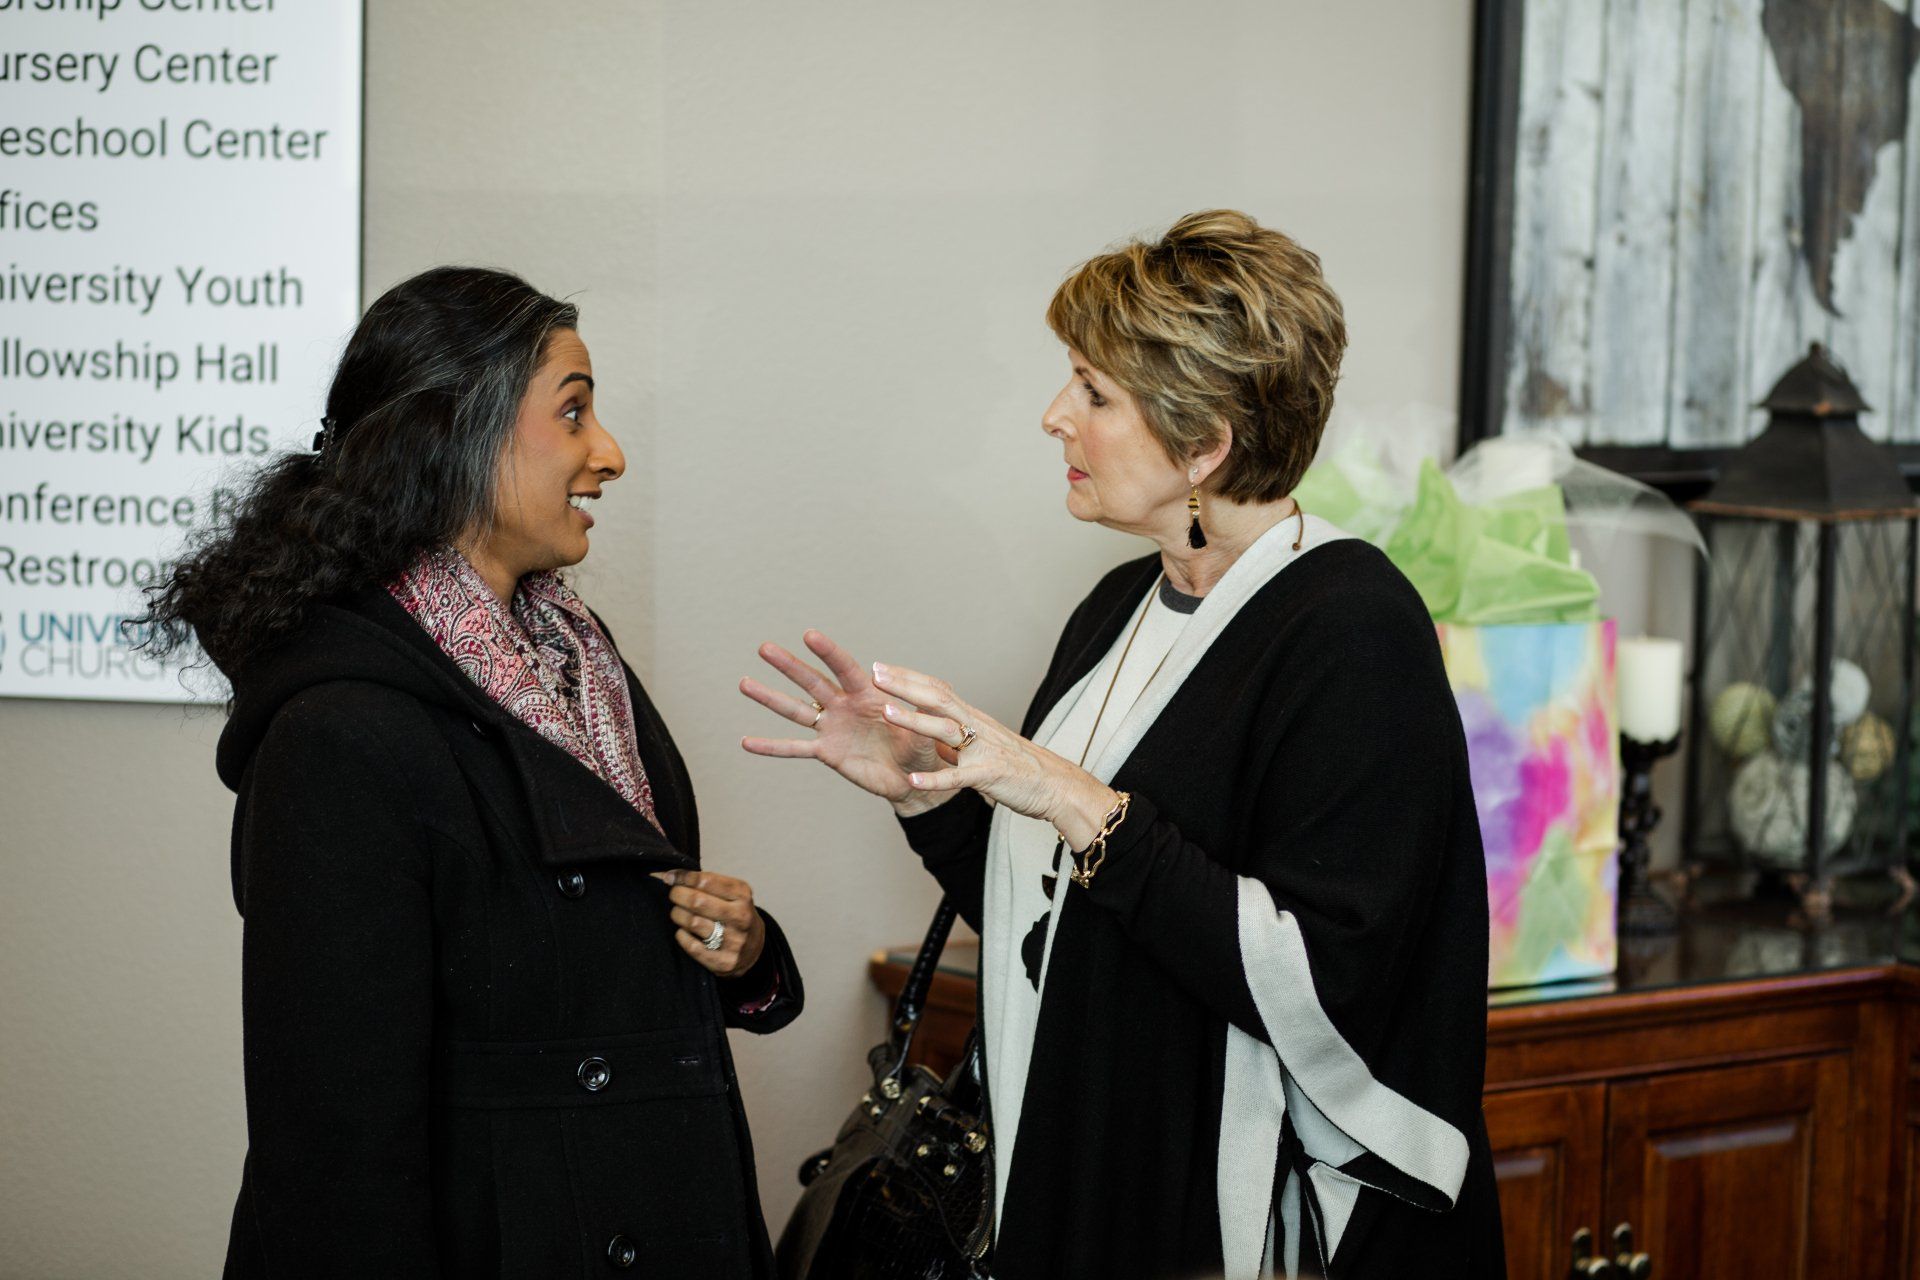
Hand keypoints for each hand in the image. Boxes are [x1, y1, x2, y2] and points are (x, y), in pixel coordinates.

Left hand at [653, 869, 766, 976]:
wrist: (754, 948)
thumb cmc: (735, 914)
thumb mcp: (731, 894)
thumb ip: (706, 883)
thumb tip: (670, 876)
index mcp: (743, 895)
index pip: (706, 881)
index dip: (684, 877)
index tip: (670, 877)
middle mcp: (741, 917)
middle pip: (697, 901)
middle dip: (678, 895)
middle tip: (673, 895)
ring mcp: (734, 941)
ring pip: (693, 923)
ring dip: (678, 915)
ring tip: (677, 913)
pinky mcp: (724, 961)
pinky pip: (692, 946)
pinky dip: (682, 936)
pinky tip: (683, 931)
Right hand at [740, 630, 950, 812]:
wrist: (914, 778)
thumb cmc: (923, 748)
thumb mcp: (926, 729)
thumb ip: (914, 717)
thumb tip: (898, 707)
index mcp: (869, 693)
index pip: (845, 668)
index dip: (828, 652)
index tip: (810, 635)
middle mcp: (845, 706)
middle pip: (812, 682)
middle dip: (789, 666)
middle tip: (764, 648)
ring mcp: (832, 728)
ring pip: (796, 710)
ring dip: (769, 698)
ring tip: (744, 683)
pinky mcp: (827, 753)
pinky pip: (795, 748)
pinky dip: (771, 746)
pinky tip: (746, 742)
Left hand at [869, 661, 1118, 849]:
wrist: (1057, 786)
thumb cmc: (1021, 767)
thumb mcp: (985, 744)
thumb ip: (958, 736)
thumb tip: (930, 727)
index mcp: (974, 719)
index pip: (937, 690)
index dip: (909, 678)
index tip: (881, 668)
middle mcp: (978, 727)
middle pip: (937, 698)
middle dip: (904, 686)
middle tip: (875, 674)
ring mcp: (983, 751)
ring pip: (945, 730)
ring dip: (914, 721)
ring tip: (885, 713)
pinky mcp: (990, 776)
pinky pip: (958, 778)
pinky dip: (934, 779)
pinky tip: (912, 780)